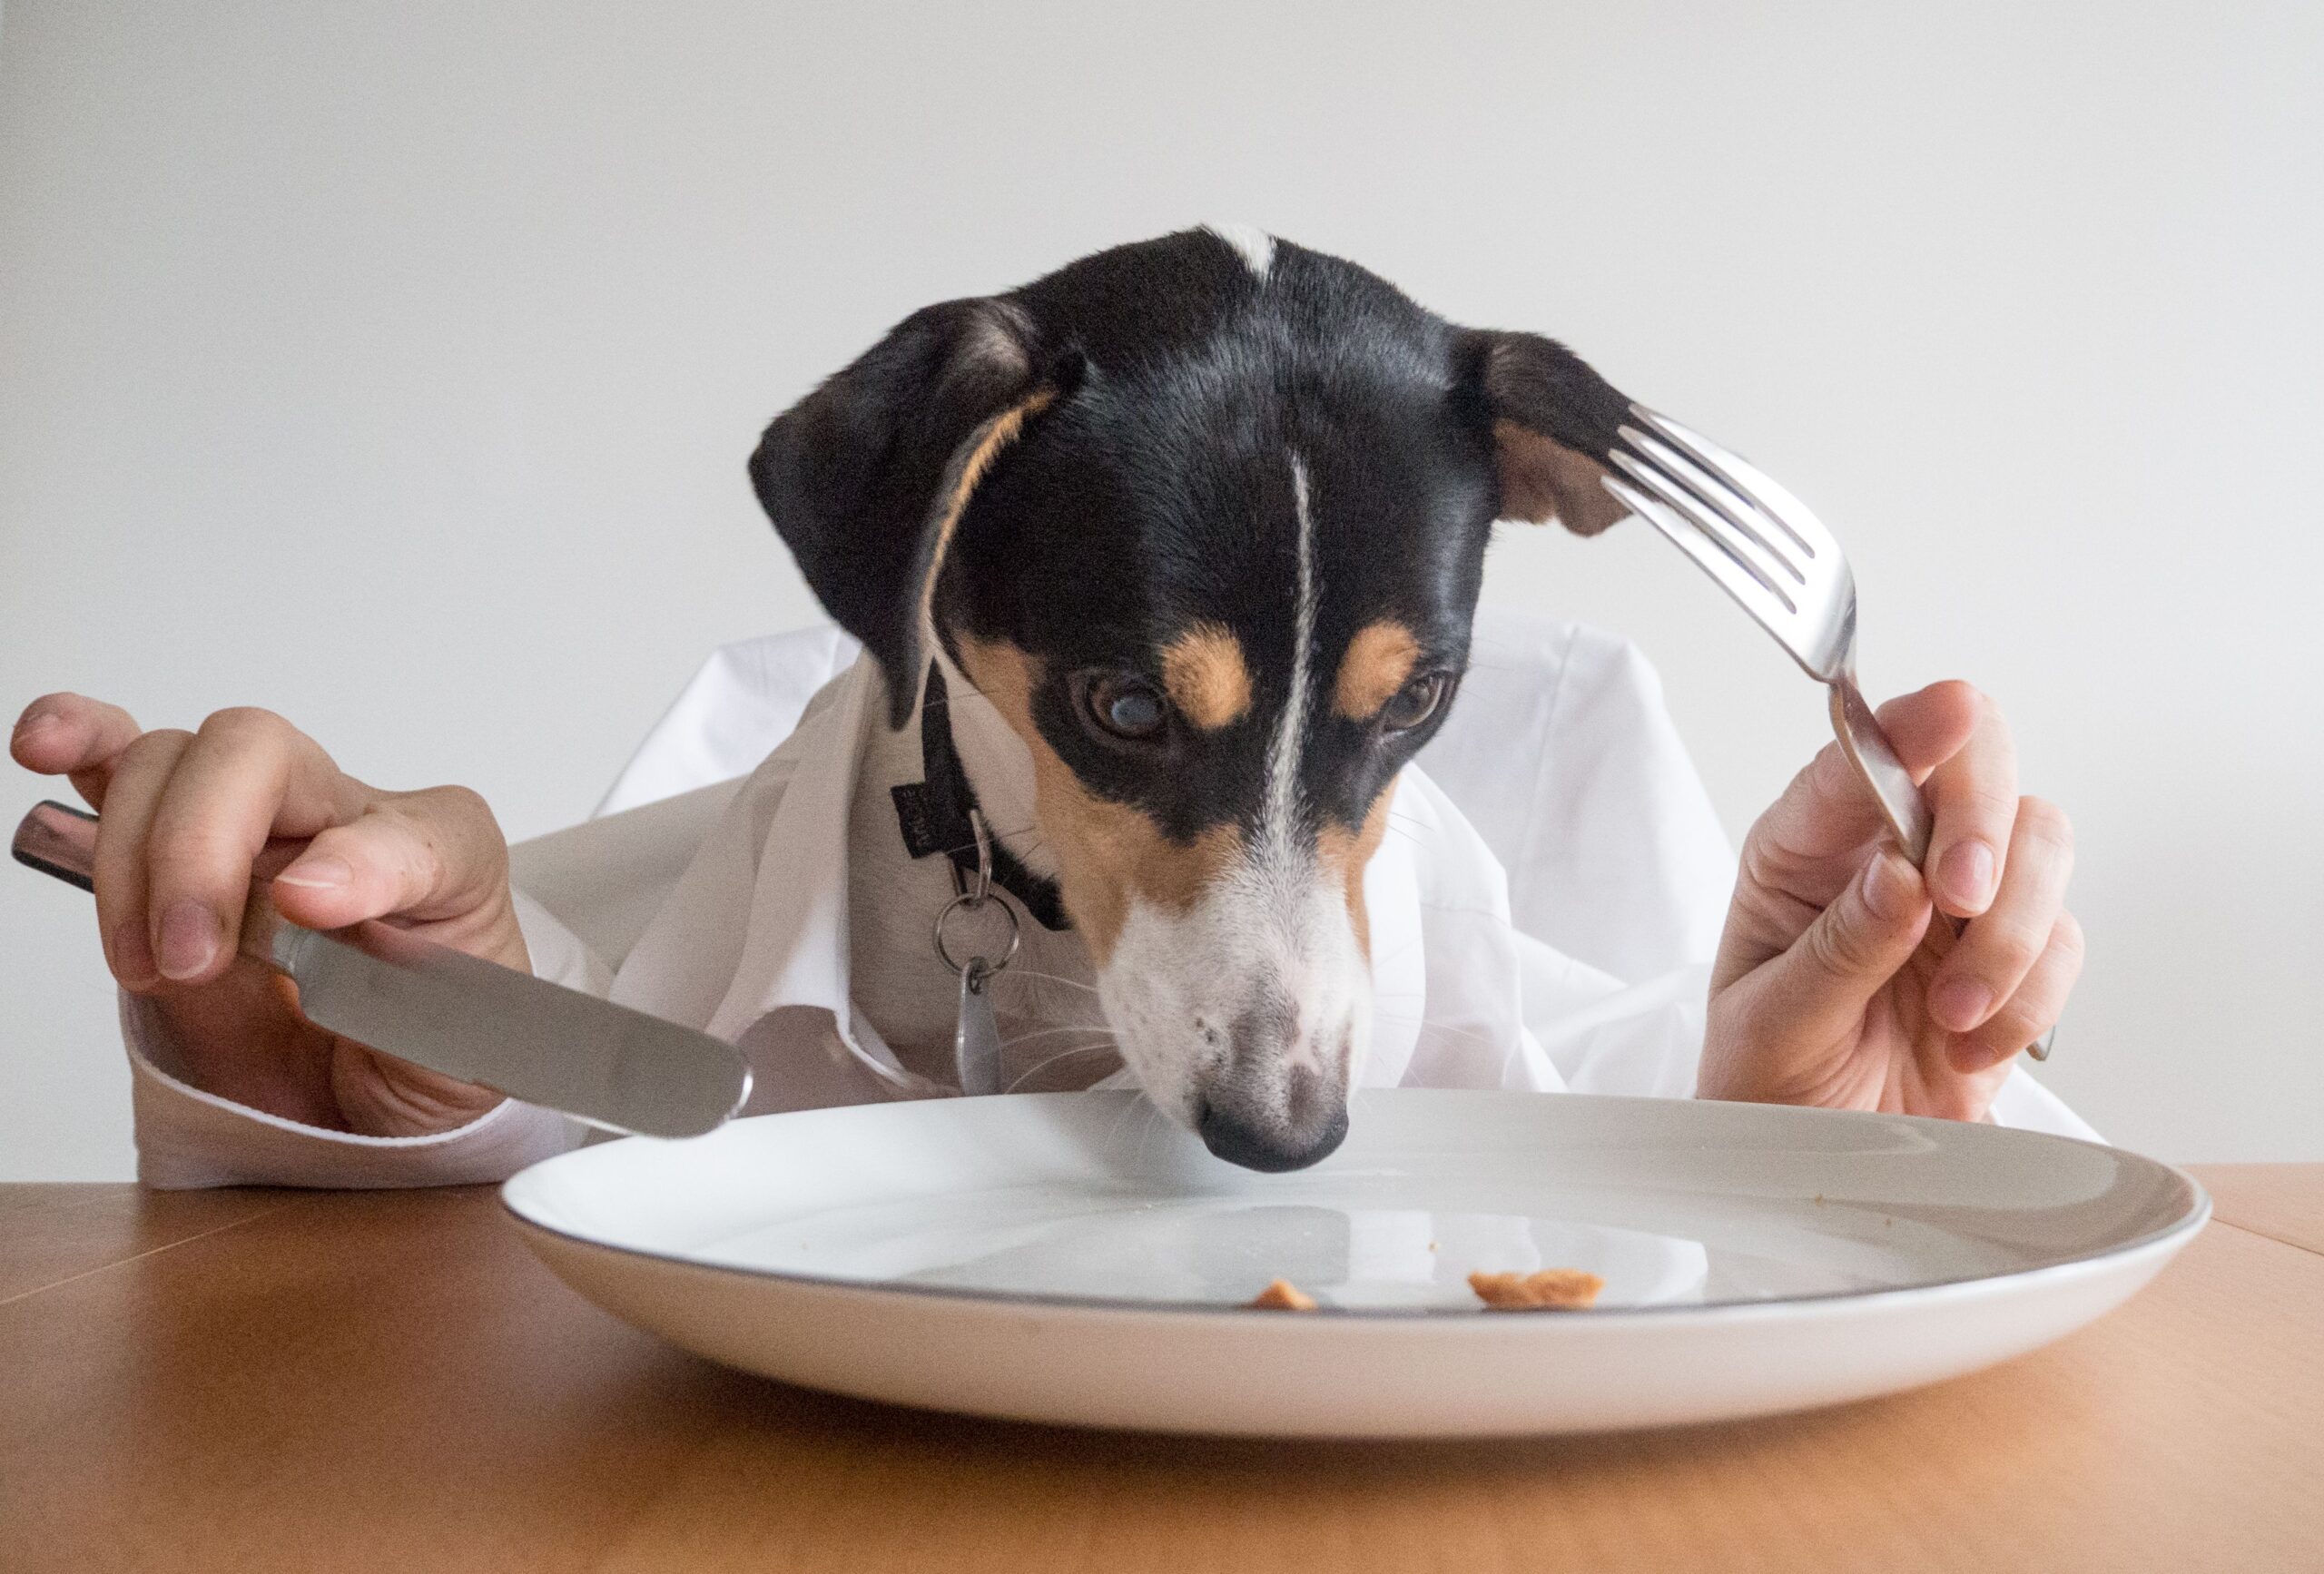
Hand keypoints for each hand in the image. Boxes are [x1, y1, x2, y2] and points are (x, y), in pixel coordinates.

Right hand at [11, 693, 522, 1135]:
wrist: (381, 1093)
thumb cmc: (426, 1055)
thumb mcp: (459, 1054)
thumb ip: (413, 997)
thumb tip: (307, 907)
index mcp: (444, 862)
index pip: (417, 830)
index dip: (362, 858)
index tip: (310, 909)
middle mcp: (347, 821)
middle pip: (260, 755)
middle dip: (198, 852)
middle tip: (191, 959)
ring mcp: (259, 825)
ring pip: (173, 766)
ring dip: (134, 857)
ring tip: (150, 960)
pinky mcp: (179, 848)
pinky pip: (125, 765)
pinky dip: (82, 745)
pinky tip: (46, 747)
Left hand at [1698, 681, 2080, 1121]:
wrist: (1810, 1165)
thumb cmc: (1767, 1080)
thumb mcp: (1774, 1024)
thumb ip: (1838, 948)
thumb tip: (1900, 873)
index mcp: (1803, 846)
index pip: (1864, 754)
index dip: (1913, 726)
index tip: (1954, 714)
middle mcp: (1887, 851)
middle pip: (1978, 766)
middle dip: (1985, 825)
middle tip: (1961, 901)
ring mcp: (1958, 899)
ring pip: (2039, 843)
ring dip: (2010, 932)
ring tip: (1951, 1015)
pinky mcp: (2013, 954)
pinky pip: (2063, 937)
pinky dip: (2030, 995)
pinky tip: (1967, 1045)